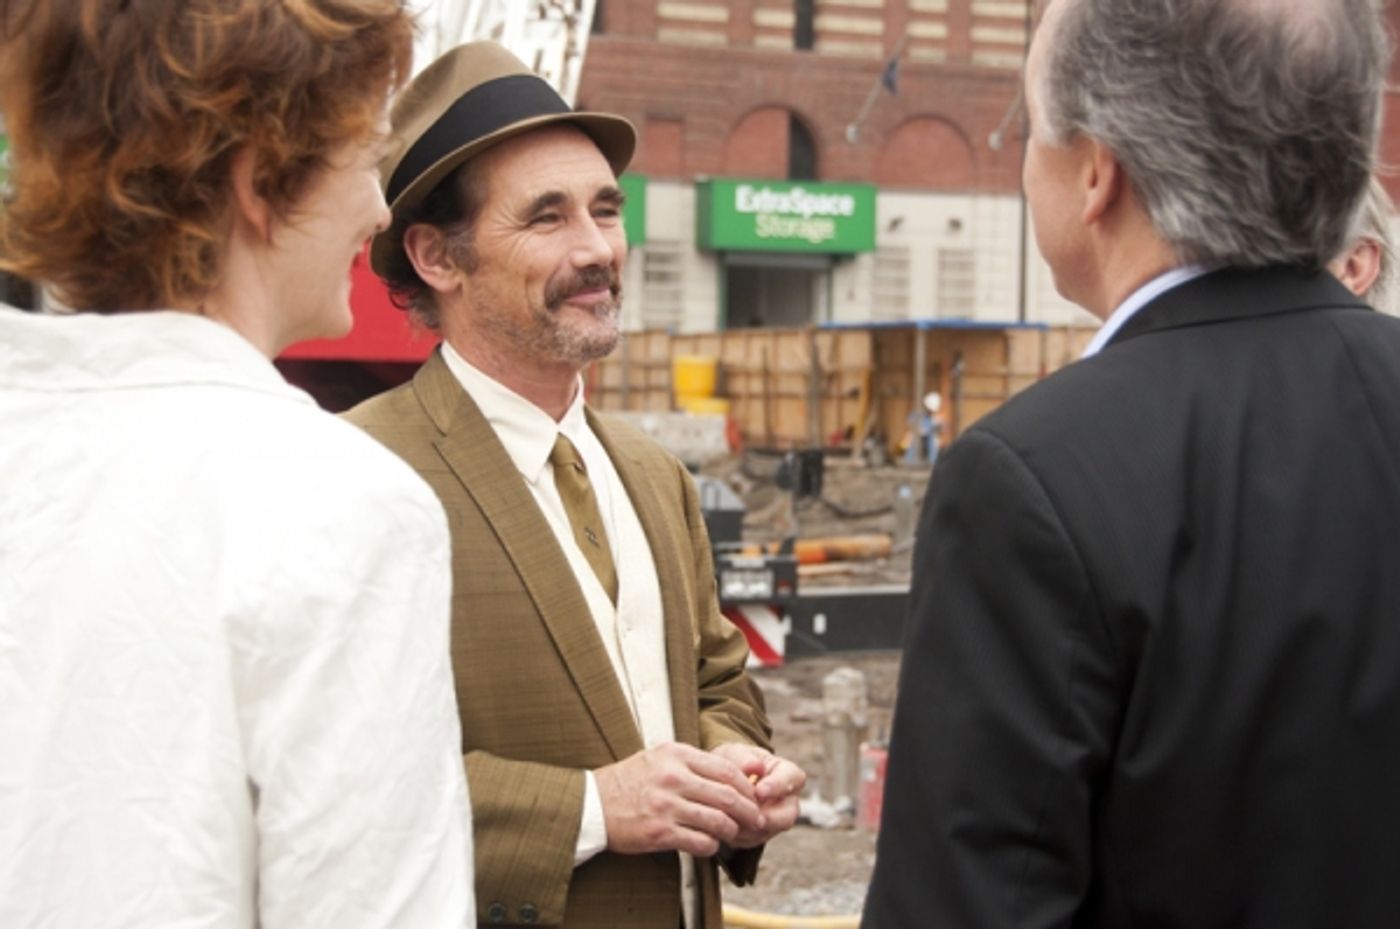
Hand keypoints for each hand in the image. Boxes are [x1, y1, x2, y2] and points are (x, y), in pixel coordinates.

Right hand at [594, 742, 764, 857]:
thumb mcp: (658, 758)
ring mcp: (666, 806)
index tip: (754, 797)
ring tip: (734, 834)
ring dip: (732, 831)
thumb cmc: (627, 781)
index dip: (747, 786)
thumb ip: (691, 762)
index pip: (726, 769)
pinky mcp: (659, 832)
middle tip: (756, 820)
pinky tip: (710, 845)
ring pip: (717, 820)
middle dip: (749, 811)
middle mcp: (673, 778)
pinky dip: (711, 846)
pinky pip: (699, 841)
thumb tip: (729, 772)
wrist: (591, 804)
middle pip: (728, 795)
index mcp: (676, 755)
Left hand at [708, 743, 805, 847]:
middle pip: (786, 817)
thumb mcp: (734, 753)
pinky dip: (734, 834)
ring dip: (746, 827)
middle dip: (767, 819)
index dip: (777, 787)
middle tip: (748, 815)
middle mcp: (786, 802)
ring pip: (765, 832)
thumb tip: (755, 765)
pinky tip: (719, 824)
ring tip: (727, 816)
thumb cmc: (733, 761)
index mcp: (788, 774)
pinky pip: (748, 840)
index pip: (791, 780)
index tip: (760, 790)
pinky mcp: (757, 836)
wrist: (721, 780)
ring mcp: (774, 822)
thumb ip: (744, 758)